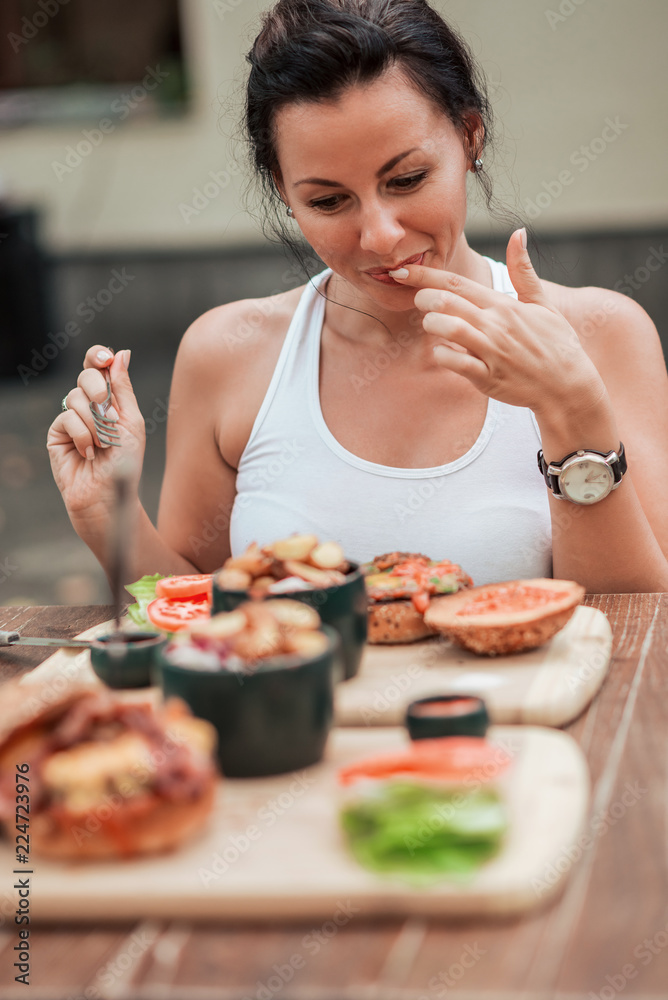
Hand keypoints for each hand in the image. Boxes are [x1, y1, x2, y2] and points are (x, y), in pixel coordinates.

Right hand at [47, 347, 145, 523]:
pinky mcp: (56, 433)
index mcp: (109, 399)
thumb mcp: (132, 421)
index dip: (98, 357)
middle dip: (99, 390)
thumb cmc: (125, 461)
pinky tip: (89, 453)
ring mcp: (71, 418)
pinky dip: (83, 435)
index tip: (105, 358)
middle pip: (85, 375)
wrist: (110, 493)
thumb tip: (122, 353)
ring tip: (104, 445)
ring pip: (75, 397)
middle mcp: (88, 405)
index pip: (98, 367)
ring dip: (96, 423)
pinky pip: (66, 418)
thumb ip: (124, 388)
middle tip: (111, 414)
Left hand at [392, 229, 603, 416]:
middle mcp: (496, 325)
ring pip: (450, 329)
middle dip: (423, 298)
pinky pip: (457, 363)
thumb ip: (523, 271)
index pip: (457, 283)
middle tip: (419, 301)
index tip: (402, 272)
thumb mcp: (543, 303)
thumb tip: (518, 233)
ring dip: (432, 325)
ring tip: (430, 325)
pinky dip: (442, 355)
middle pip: (447, 302)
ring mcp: (491, 351)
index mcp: (503, 305)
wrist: (567, 385)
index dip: (425, 276)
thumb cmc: (556, 343)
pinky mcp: (488, 377)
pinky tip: (441, 352)